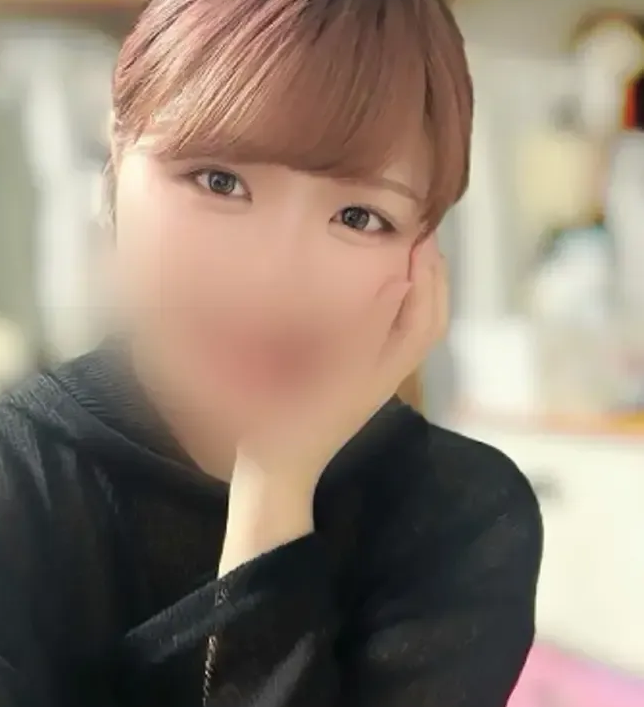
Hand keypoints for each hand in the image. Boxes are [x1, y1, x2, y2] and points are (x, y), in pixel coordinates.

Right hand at [219, 237, 447, 574]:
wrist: (274, 473)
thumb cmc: (292, 427)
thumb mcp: (331, 375)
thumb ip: (366, 329)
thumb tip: (402, 282)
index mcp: (383, 371)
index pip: (425, 317)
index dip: (429, 275)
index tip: (420, 233)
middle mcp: (384, 373)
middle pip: (427, 322)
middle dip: (433, 279)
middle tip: (421, 235)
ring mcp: (368, 378)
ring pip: (410, 329)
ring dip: (417, 291)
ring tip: (406, 255)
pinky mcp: (350, 381)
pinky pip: (387, 337)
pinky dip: (393, 308)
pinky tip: (373, 292)